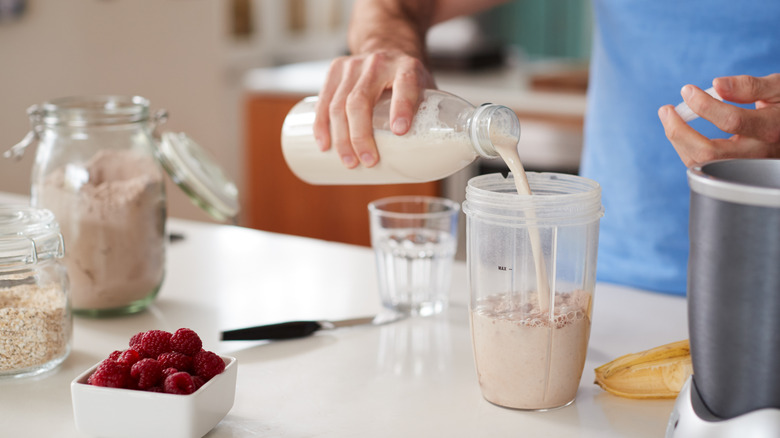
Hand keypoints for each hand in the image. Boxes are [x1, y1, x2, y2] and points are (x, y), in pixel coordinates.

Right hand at [312, 49, 435, 168]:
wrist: (387, 45)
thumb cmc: (408, 78)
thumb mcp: (425, 88)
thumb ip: (428, 115)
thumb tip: (431, 158)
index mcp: (407, 67)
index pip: (404, 84)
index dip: (402, 107)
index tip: (400, 131)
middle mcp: (379, 62)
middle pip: (361, 100)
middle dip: (361, 135)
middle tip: (368, 161)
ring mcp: (353, 65)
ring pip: (339, 104)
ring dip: (341, 138)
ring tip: (349, 162)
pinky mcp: (335, 69)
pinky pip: (323, 100)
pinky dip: (322, 125)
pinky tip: (324, 144)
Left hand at [658, 73, 779, 166]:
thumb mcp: (779, 87)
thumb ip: (750, 86)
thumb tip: (717, 84)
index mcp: (772, 128)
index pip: (732, 121)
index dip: (705, 105)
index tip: (687, 91)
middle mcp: (758, 153)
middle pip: (709, 153)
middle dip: (679, 132)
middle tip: (665, 110)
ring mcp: (745, 166)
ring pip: (702, 164)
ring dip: (678, 141)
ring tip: (669, 117)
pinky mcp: (734, 171)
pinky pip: (704, 165)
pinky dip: (687, 148)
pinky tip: (682, 130)